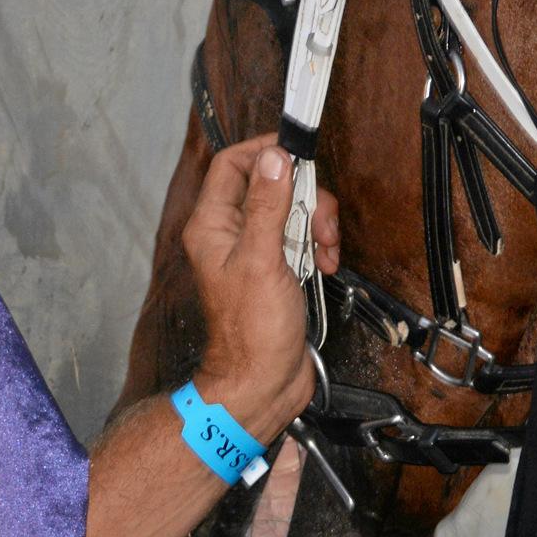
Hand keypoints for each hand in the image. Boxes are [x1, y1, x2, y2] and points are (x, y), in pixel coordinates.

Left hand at [179, 133, 339, 445]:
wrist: (264, 382)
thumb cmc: (253, 332)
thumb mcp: (262, 260)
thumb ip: (266, 206)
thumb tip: (274, 159)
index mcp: (212, 225)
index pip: (232, 165)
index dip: (265, 154)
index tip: (298, 157)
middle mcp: (229, 233)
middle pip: (269, 184)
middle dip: (303, 196)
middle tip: (319, 222)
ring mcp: (253, 250)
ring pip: (290, 210)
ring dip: (315, 223)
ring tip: (324, 251)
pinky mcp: (276, 267)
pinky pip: (300, 237)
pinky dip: (317, 245)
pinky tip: (324, 264)